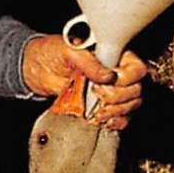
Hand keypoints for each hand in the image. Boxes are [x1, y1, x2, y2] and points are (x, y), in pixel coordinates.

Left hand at [21, 35, 147, 128]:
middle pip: (136, 90)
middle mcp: (117, 72)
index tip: (105, 82)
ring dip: (116, 111)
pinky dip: (116, 122)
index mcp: (114, 54)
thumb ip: (88, 62)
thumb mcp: (67, 50)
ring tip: (97, 110)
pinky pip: (122, 118)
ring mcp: (112, 91)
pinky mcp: (105, 106)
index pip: (136, 69)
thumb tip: (106, 76)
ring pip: (131, 106)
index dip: (125, 79)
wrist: (37, 69)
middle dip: (117, 97)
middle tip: (96, 94)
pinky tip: (103, 120)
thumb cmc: (52, 52)